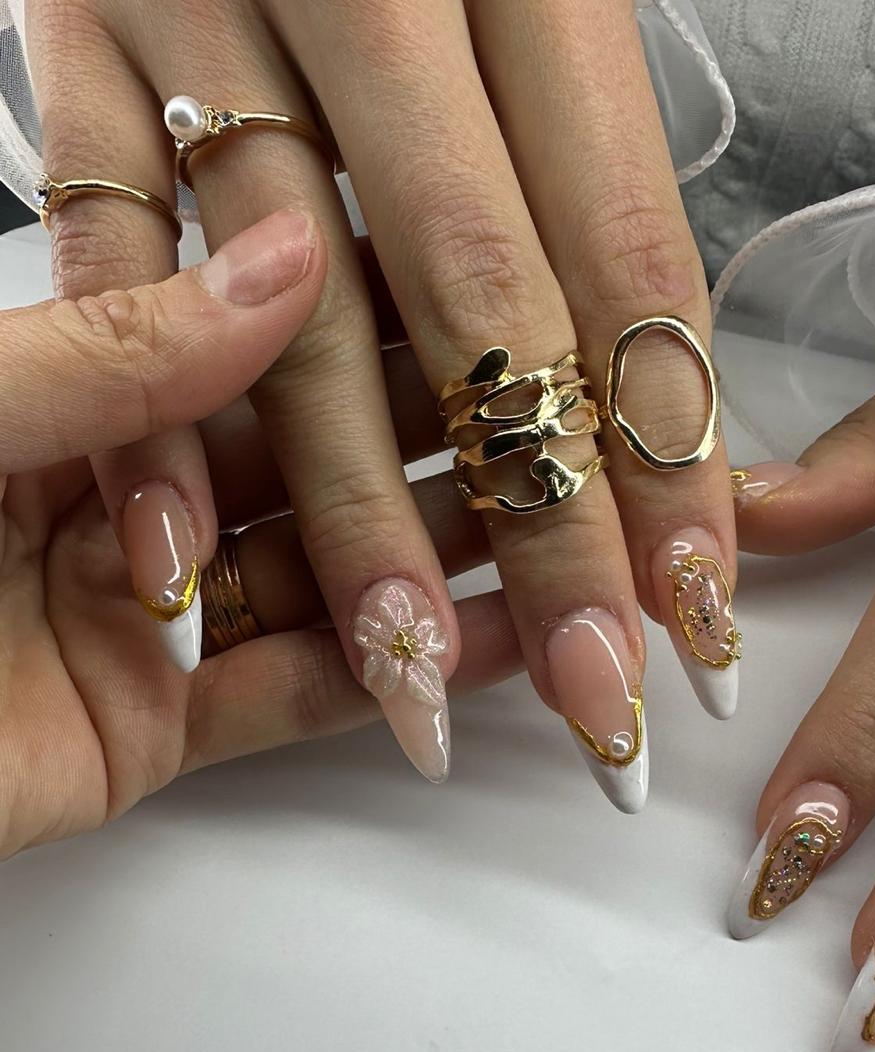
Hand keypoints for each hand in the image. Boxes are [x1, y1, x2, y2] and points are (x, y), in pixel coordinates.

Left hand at [0, 212, 517, 860]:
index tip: (498, 296)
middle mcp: (112, 488)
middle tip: (575, 433)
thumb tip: (280, 259)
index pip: (254, 334)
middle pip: (315, 457)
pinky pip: (294, 694)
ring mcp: (142, 611)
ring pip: (327, 579)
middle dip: (448, 447)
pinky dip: (395, 678)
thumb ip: (109, 348)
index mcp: (56, 383)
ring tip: (576, 552)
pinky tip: (491, 654)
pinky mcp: (154, 727)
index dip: (382, 316)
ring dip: (450, 569)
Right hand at [29, 0, 736, 808]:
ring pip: (296, 305)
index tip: (701, 611)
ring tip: (415, 679)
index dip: (672, 449)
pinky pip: (105, 246)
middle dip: (548, 528)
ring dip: (357, 518)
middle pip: (483, 302)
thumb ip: (583, 188)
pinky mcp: (80, 36)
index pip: (624, 252)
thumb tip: (675, 429)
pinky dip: (142, 411)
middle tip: (601, 698)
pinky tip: (181, 564)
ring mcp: (208, 7)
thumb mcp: (528, 11)